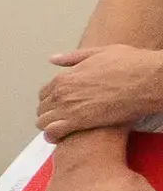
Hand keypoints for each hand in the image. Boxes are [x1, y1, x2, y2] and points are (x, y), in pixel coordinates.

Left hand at [46, 47, 162, 137]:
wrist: (148, 81)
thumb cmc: (130, 65)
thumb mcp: (100, 53)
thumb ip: (73, 58)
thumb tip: (54, 59)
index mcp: (65, 77)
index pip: (44, 94)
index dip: (50, 100)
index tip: (59, 105)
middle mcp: (62, 93)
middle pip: (42, 108)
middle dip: (49, 114)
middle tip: (61, 119)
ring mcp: (69, 108)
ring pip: (43, 122)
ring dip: (49, 126)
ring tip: (62, 129)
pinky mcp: (79, 122)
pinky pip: (53, 133)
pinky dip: (54, 136)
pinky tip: (62, 137)